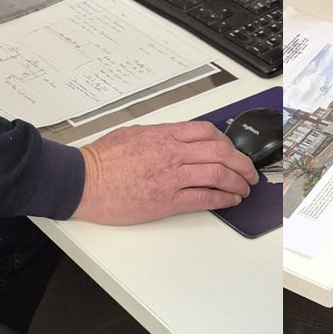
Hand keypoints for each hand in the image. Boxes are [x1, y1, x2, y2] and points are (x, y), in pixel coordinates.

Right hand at [73, 121, 257, 224]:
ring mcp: (171, 177)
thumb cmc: (101, 160)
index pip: (207, 132)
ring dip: (237, 182)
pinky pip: (204, 198)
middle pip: (220, 153)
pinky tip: (230, 200)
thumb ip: (159, 135)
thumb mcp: (133, 133)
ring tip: (244, 188)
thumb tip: (178, 139)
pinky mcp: (167, 201)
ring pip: (218, 175)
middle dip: (242, 163)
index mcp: (163, 134)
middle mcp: (171, 153)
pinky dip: (222, 199)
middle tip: (249, 172)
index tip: (233, 150)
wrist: (82, 182)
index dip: (227, 142)